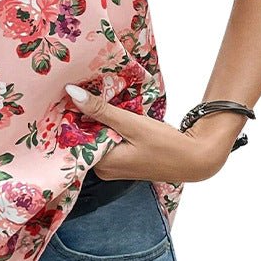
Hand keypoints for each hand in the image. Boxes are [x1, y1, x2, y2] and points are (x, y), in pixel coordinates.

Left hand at [64, 84, 243, 183]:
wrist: (195, 158)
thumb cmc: (166, 145)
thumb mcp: (131, 124)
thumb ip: (101, 110)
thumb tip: (72, 93)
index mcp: (102, 165)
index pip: (75, 139)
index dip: (70, 117)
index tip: (65, 96)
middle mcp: (104, 169)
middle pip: (85, 138)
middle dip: (84, 116)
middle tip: (79, 91)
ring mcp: (114, 167)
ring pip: (97, 137)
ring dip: (97, 120)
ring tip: (92, 97)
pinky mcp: (123, 161)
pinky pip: (107, 140)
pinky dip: (108, 126)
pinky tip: (109, 111)